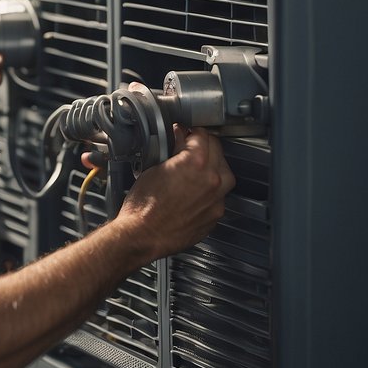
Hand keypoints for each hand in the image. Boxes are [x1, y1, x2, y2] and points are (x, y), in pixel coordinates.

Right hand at [117, 126, 233, 259]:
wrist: (142, 236)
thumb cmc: (142, 207)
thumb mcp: (153, 168)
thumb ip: (172, 151)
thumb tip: (179, 140)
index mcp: (195, 163)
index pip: (202, 135)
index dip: (191, 131)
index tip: (185, 133)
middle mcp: (212, 180)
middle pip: (217, 150)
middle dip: (203, 145)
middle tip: (189, 146)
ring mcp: (216, 200)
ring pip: (225, 173)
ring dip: (213, 166)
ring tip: (196, 167)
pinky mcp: (215, 215)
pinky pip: (220, 195)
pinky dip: (211, 189)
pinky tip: (195, 190)